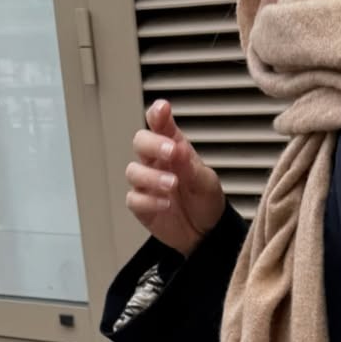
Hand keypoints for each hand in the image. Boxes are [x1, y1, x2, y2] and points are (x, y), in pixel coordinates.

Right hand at [126, 100, 224, 256]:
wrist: (206, 232)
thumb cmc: (205, 199)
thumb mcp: (205, 181)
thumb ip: (190, 166)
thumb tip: (177, 149)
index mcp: (172, 147)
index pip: (160, 124)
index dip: (158, 115)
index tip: (162, 109)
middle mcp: (155, 162)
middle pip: (141, 142)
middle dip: (153, 145)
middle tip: (171, 152)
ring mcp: (146, 183)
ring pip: (134, 171)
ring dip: (152, 176)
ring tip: (173, 184)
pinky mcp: (142, 205)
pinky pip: (135, 199)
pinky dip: (149, 200)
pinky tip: (166, 204)